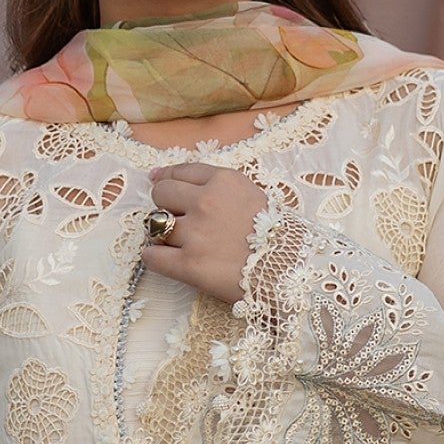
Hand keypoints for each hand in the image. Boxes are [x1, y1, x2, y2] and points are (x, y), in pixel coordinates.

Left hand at [142, 162, 267, 304]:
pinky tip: (166, 260)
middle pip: (161, 194)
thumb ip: (219, 188)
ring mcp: (196, 234)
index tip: (159, 182)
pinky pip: (152, 256)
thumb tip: (172, 178)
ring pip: (154, 226)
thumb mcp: (253, 195)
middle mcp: (205, 202)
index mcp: (224, 181)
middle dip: (165, 206)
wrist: (292, 273)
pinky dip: (154, 258)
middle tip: (178, 221)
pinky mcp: (189, 265)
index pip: (180, 171)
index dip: (166, 179)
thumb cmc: (277, 236)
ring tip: (176, 244)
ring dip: (161, 234)